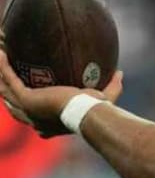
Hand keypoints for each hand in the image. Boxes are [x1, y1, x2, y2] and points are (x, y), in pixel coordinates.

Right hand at [0, 34, 122, 137]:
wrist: (88, 113)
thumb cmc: (98, 110)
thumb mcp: (103, 98)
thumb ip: (112, 87)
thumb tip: (120, 73)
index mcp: (50, 125)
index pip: (34, 122)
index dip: (26, 111)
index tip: (25, 100)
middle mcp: (36, 120)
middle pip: (13, 106)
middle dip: (5, 90)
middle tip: (3, 75)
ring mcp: (28, 110)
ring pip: (5, 91)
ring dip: (0, 76)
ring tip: (0, 59)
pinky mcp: (26, 99)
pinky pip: (9, 79)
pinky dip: (4, 66)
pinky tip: (1, 52)